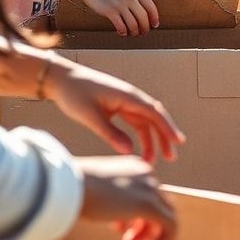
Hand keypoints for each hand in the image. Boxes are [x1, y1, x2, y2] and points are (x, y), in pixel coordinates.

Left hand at [46, 60, 184, 162]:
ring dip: (152, 139)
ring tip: (153, 160)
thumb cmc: (74, 94)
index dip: (167, 128)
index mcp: (127, 96)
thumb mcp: (90, 116)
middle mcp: (130, 98)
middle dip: (164, 137)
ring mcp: (125, 102)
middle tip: (171, 157)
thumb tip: (129, 151)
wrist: (61, 79)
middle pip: (154, 118)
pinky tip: (138, 149)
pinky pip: (134, 122)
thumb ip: (110, 133)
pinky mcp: (117, 106)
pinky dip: (139, 135)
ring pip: (145, 122)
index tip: (178, 142)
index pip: (154, 113)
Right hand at [77, 156, 176, 239]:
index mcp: (135, 168)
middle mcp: (147, 175)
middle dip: (145, 231)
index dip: (137, 217)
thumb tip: (119, 220)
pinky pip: (170, 225)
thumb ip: (113, 201)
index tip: (121, 231)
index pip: (148, 194)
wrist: (69, 186)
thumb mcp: (98, 191)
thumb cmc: (73, 190)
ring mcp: (150, 189)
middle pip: (159, 206)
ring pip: (166, 217)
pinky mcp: (150, 205)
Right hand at [78, 0, 159, 35]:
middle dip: (145, 28)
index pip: (150, 6)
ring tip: (133, 33)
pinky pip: (120, 25)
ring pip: (133, 24)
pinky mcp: (109, 11)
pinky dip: (123, 31)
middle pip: (143, 17)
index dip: (154, 17)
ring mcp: (119, 4)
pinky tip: (122, 32)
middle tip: (144, 32)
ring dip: (135, 31)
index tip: (155, 24)